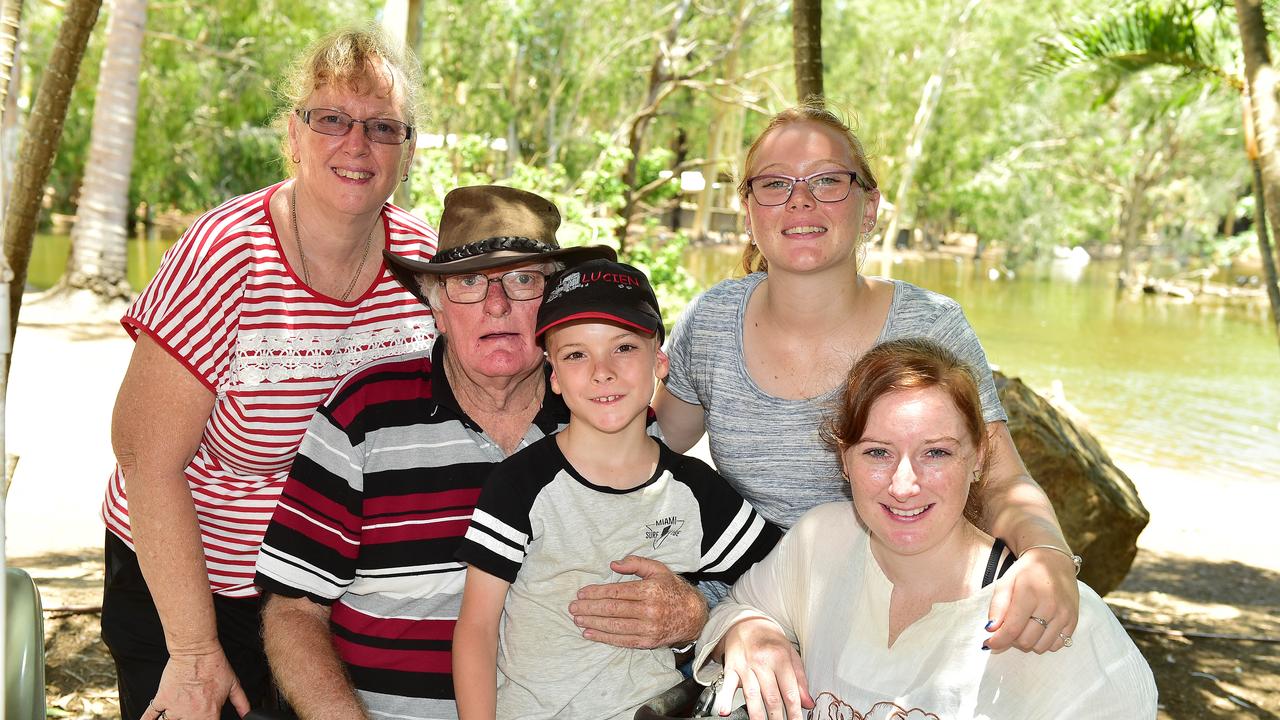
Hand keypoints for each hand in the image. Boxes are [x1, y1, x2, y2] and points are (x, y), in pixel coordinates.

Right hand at [142, 644, 249, 719]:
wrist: (196, 651)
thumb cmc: (214, 665)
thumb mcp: (233, 685)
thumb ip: (241, 702)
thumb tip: (247, 714)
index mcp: (209, 714)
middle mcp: (190, 715)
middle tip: (191, 716)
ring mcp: (174, 708)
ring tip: (178, 716)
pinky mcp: (162, 699)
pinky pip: (150, 716)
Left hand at [569, 555, 706, 648]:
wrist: (693, 615)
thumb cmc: (672, 589)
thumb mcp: (658, 569)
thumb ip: (636, 563)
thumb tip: (613, 564)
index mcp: (649, 590)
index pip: (616, 592)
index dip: (596, 593)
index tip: (581, 593)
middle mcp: (649, 610)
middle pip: (612, 610)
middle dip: (589, 608)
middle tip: (572, 607)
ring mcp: (648, 628)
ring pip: (614, 626)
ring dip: (593, 623)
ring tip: (577, 619)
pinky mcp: (648, 642)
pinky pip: (622, 640)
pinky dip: (603, 638)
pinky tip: (589, 633)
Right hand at [714, 618, 812, 719]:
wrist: (746, 623)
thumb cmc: (770, 639)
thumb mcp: (791, 654)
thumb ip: (800, 679)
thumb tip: (807, 703)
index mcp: (780, 658)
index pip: (789, 691)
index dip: (794, 711)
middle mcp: (762, 662)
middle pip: (771, 696)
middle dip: (777, 717)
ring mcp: (745, 666)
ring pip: (751, 695)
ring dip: (757, 715)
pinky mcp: (731, 668)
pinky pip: (727, 685)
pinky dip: (724, 699)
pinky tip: (725, 710)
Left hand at [984, 548, 1079, 653]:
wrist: (1054, 561)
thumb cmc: (1026, 572)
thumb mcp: (1006, 582)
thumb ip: (997, 606)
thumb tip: (991, 630)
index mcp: (1029, 594)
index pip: (1012, 629)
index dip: (998, 640)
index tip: (989, 643)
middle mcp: (1050, 605)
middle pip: (1026, 640)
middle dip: (1012, 639)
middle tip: (1009, 627)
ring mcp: (1064, 614)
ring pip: (1041, 646)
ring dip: (1028, 642)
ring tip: (1024, 626)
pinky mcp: (1073, 620)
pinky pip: (1057, 645)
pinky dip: (1044, 642)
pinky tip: (1040, 628)